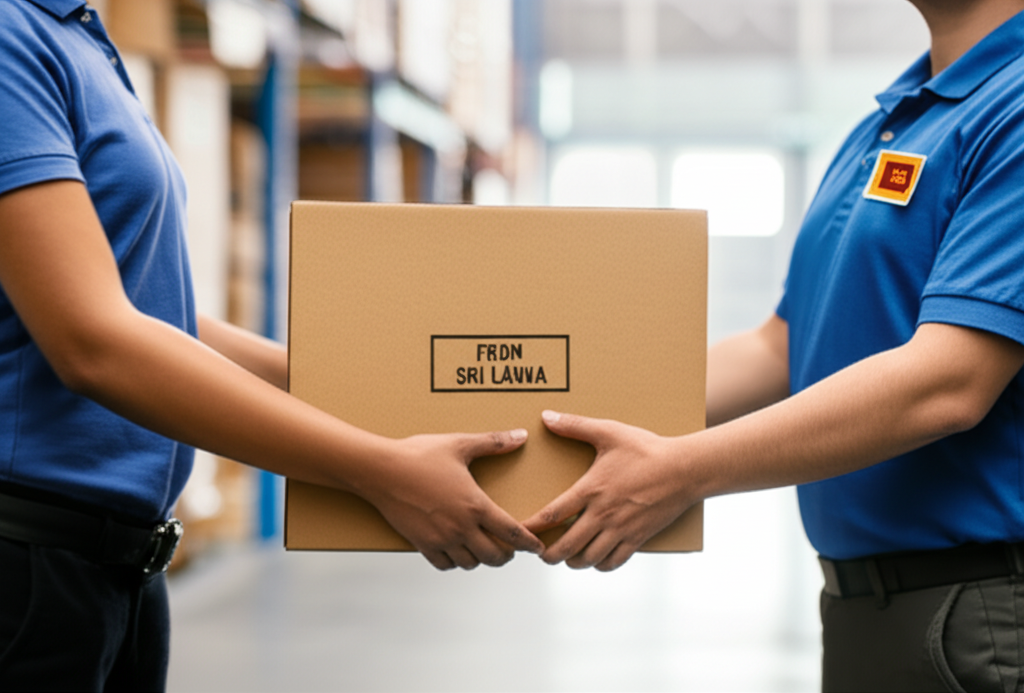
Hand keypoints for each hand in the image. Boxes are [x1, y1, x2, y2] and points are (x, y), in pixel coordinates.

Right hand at [363, 429, 544, 570]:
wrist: (380, 470)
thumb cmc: (419, 454)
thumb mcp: (459, 444)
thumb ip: (493, 442)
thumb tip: (521, 435)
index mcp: (475, 505)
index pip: (511, 532)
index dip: (529, 544)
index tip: (539, 549)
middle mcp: (461, 527)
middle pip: (494, 556)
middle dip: (507, 555)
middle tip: (510, 548)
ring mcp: (441, 539)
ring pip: (471, 563)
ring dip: (481, 559)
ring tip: (484, 548)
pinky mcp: (422, 544)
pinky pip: (445, 564)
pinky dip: (456, 562)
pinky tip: (457, 551)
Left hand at [523, 411, 693, 570]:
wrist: (686, 468)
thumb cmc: (647, 448)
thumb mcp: (609, 432)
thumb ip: (575, 425)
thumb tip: (546, 416)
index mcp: (591, 489)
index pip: (552, 515)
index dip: (531, 528)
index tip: (520, 531)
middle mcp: (603, 514)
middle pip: (566, 546)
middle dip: (548, 555)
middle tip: (540, 553)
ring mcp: (621, 529)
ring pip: (588, 559)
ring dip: (573, 561)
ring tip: (566, 556)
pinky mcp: (638, 538)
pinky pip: (614, 562)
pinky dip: (600, 565)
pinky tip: (595, 558)